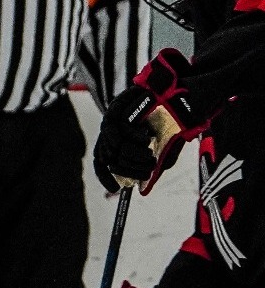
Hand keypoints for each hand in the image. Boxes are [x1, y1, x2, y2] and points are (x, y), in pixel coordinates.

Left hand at [92, 49, 209, 192]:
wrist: (186, 97)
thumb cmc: (175, 125)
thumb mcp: (165, 150)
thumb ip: (154, 166)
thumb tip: (142, 189)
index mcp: (120, 140)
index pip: (102, 160)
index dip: (105, 175)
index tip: (115, 189)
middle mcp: (112, 129)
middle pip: (106, 155)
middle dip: (126, 168)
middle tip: (147, 170)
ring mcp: (114, 116)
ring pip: (112, 143)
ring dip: (132, 155)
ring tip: (150, 155)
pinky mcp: (121, 104)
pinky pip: (119, 126)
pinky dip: (133, 137)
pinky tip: (148, 138)